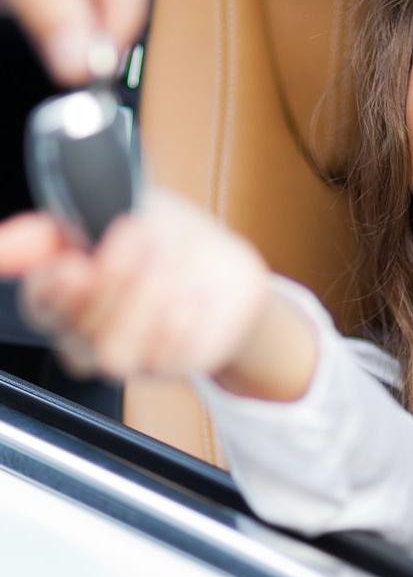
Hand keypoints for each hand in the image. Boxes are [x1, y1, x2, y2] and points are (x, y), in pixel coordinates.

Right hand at [0, 190, 271, 381]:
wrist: (226, 267)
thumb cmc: (163, 236)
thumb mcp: (112, 209)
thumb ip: (56, 227)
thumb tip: (2, 242)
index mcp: (63, 294)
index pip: (39, 305)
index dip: (54, 289)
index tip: (78, 263)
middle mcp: (87, 333)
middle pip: (79, 328)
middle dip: (114, 278)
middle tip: (142, 235)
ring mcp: (130, 356)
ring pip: (115, 353)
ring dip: (146, 301)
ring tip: (170, 260)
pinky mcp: (172, 367)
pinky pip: (168, 358)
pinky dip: (185, 320)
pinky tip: (197, 294)